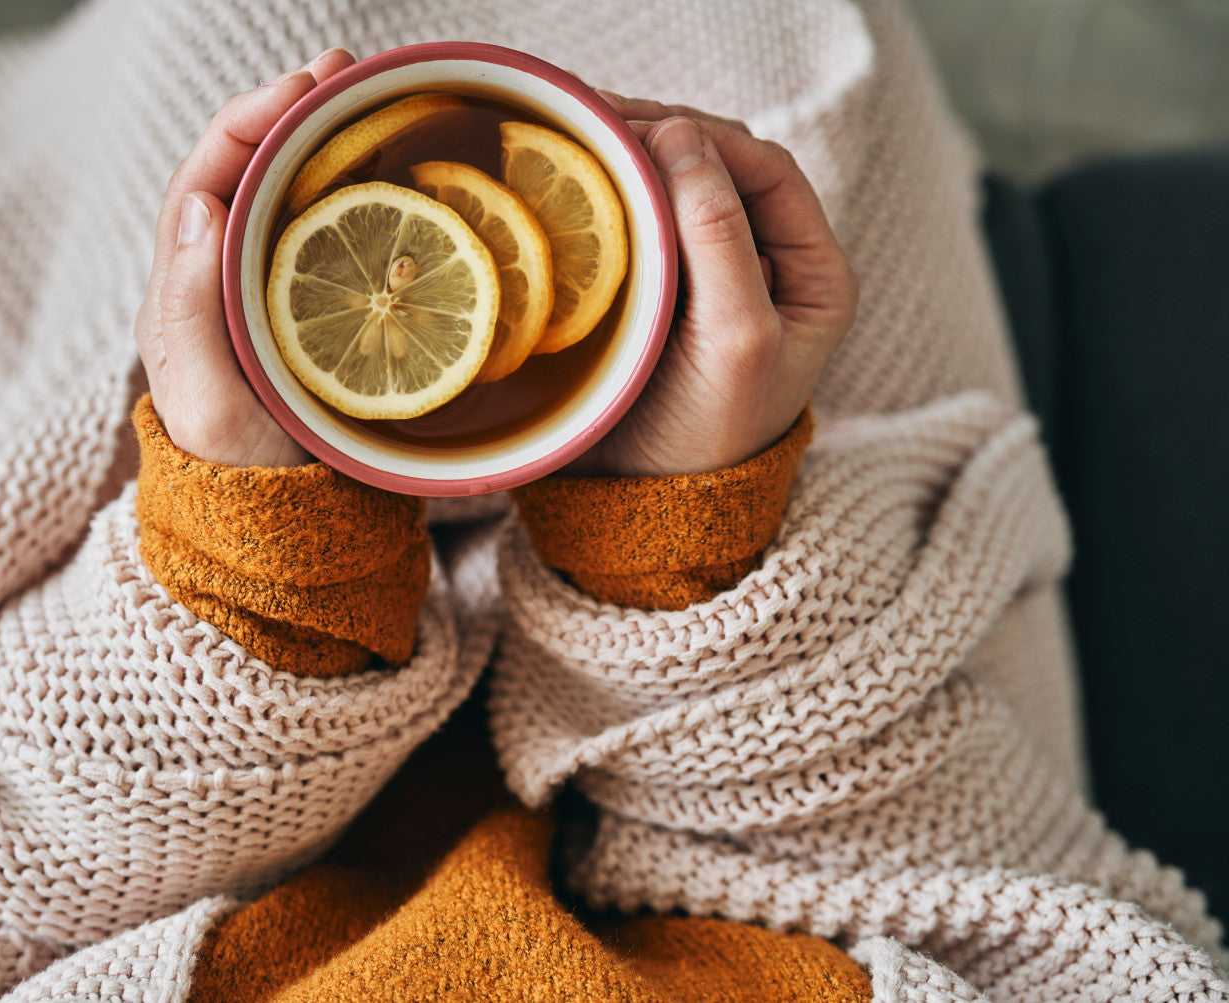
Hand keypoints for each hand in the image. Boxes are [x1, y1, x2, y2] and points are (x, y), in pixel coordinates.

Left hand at [132, 47, 355, 466]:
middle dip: (289, 111)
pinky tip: (391, 168)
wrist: (288, 534)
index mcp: (182, 294)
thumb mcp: (211, 407)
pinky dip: (355, 189)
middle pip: (245, 172)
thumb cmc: (244, 479)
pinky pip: (326, 234)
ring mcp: (268, 294)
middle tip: (345, 71)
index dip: (247, 124)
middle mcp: (219, 281)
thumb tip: (199, 207)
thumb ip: (192, 315)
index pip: (205, 181)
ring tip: (369, 95)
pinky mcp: (313, 311)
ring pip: (286, 196)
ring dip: (323, 139)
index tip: (300, 90)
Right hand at [571, 94, 857, 476]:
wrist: (647, 507)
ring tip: (579, 139)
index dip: (710, 139)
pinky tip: (576, 184)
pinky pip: (642, 225)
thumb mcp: (734, 339)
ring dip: (634, 161)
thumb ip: (719, 240)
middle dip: (665, 136)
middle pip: (721, 170)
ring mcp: (711, 278)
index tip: (643, 128)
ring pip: (678, 191)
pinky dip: (614, 198)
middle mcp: (769, 266)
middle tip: (595, 120)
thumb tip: (682, 138)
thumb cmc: (707, 437)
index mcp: (812, 274)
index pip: (768, 173)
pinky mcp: (662, 293)